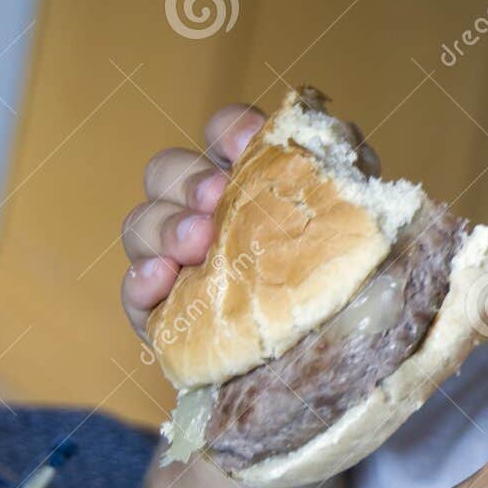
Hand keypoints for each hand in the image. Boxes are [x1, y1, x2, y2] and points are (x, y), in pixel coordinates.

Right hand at [119, 100, 379, 335]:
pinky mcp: (160, 311)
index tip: (247, 141)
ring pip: (142, 223)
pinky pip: (133, 290)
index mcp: (249, 177)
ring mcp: (175, 258)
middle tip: (215, 198)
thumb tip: (347, 142)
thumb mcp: (354, 223)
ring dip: (164, 226)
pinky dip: (140, 280)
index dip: (229, 128)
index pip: (225, 133)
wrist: (328, 359)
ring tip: (195, 244)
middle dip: (188, 179)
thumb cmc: (343, 277)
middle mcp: (203, 208)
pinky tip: (159, 279)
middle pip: (168, 171)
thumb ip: (347, 182)